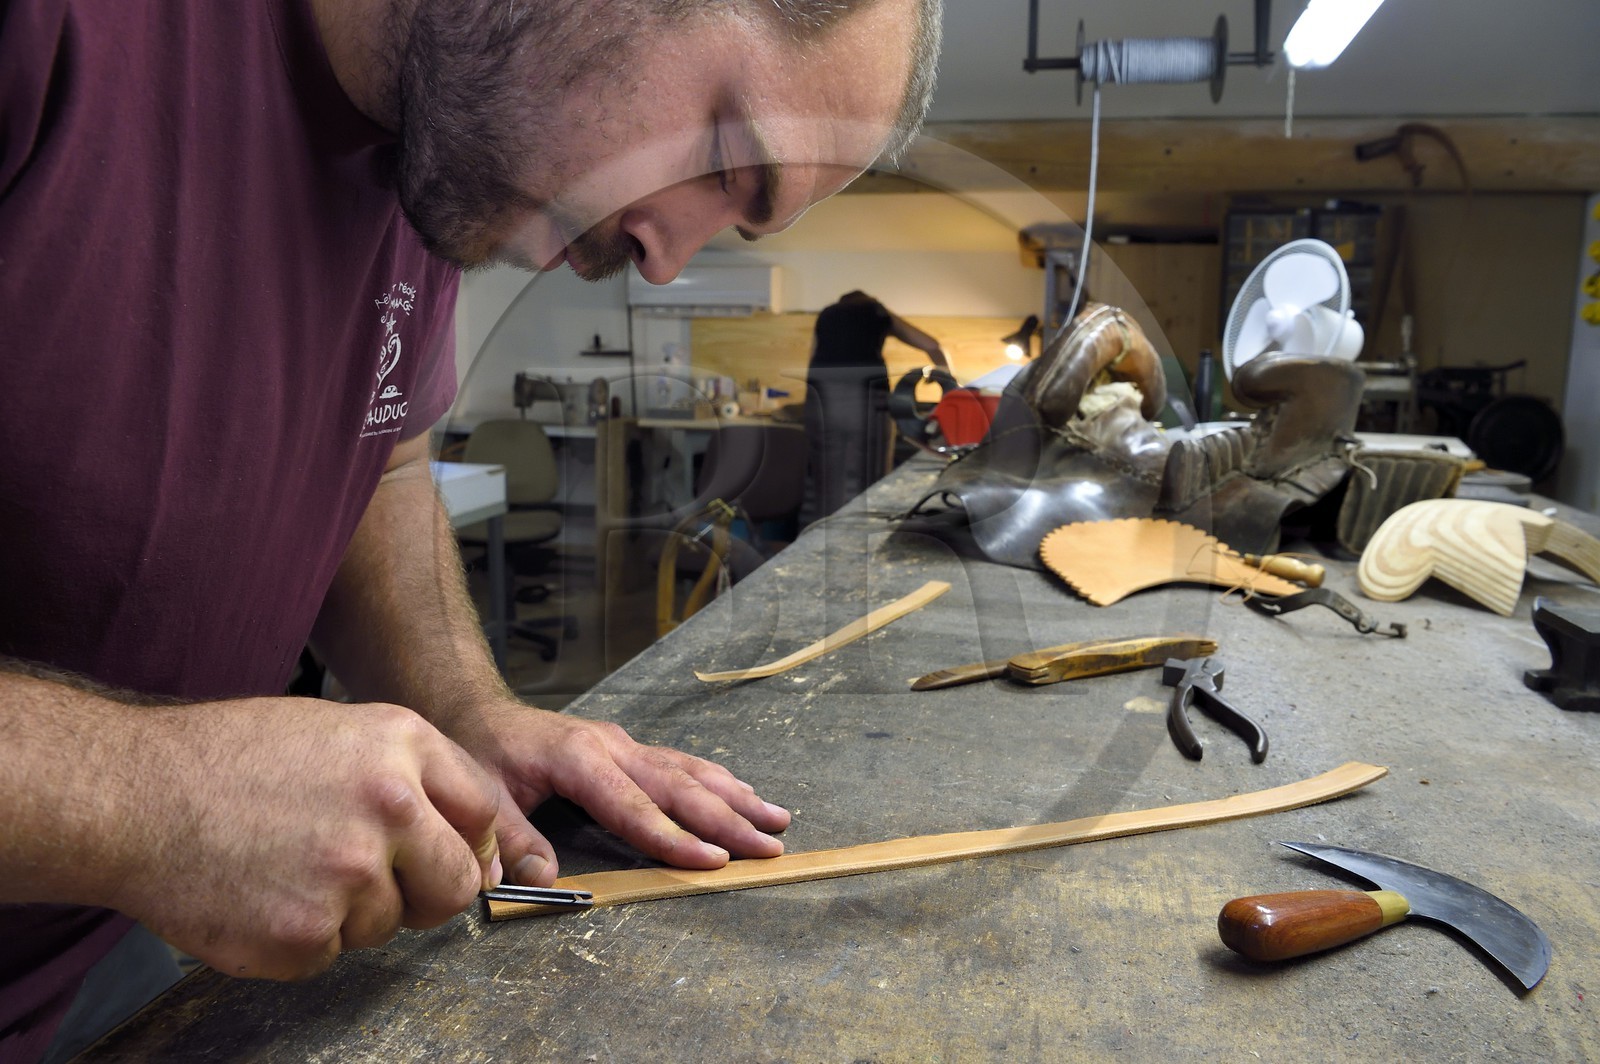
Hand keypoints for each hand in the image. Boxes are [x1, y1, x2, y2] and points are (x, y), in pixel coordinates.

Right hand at [109, 698, 500, 979]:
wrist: (133, 797)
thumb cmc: (227, 760)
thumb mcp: (336, 730)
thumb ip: (409, 775)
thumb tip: (471, 837)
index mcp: (400, 746)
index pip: (481, 810)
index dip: (474, 842)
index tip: (463, 858)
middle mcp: (388, 808)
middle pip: (456, 883)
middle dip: (429, 893)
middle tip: (379, 884)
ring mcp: (348, 876)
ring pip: (389, 924)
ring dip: (351, 913)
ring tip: (289, 869)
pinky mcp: (305, 934)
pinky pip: (331, 954)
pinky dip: (302, 938)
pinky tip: (262, 896)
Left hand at [443, 702, 790, 886]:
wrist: (479, 712)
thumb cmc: (482, 753)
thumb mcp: (484, 798)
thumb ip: (512, 840)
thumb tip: (543, 880)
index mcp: (579, 760)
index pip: (634, 808)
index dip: (675, 838)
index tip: (714, 861)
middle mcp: (611, 747)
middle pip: (678, 786)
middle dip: (728, 818)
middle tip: (769, 845)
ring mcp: (623, 744)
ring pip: (689, 770)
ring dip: (735, 796)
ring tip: (777, 818)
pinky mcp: (627, 748)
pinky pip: (681, 764)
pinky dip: (717, 780)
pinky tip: (743, 793)